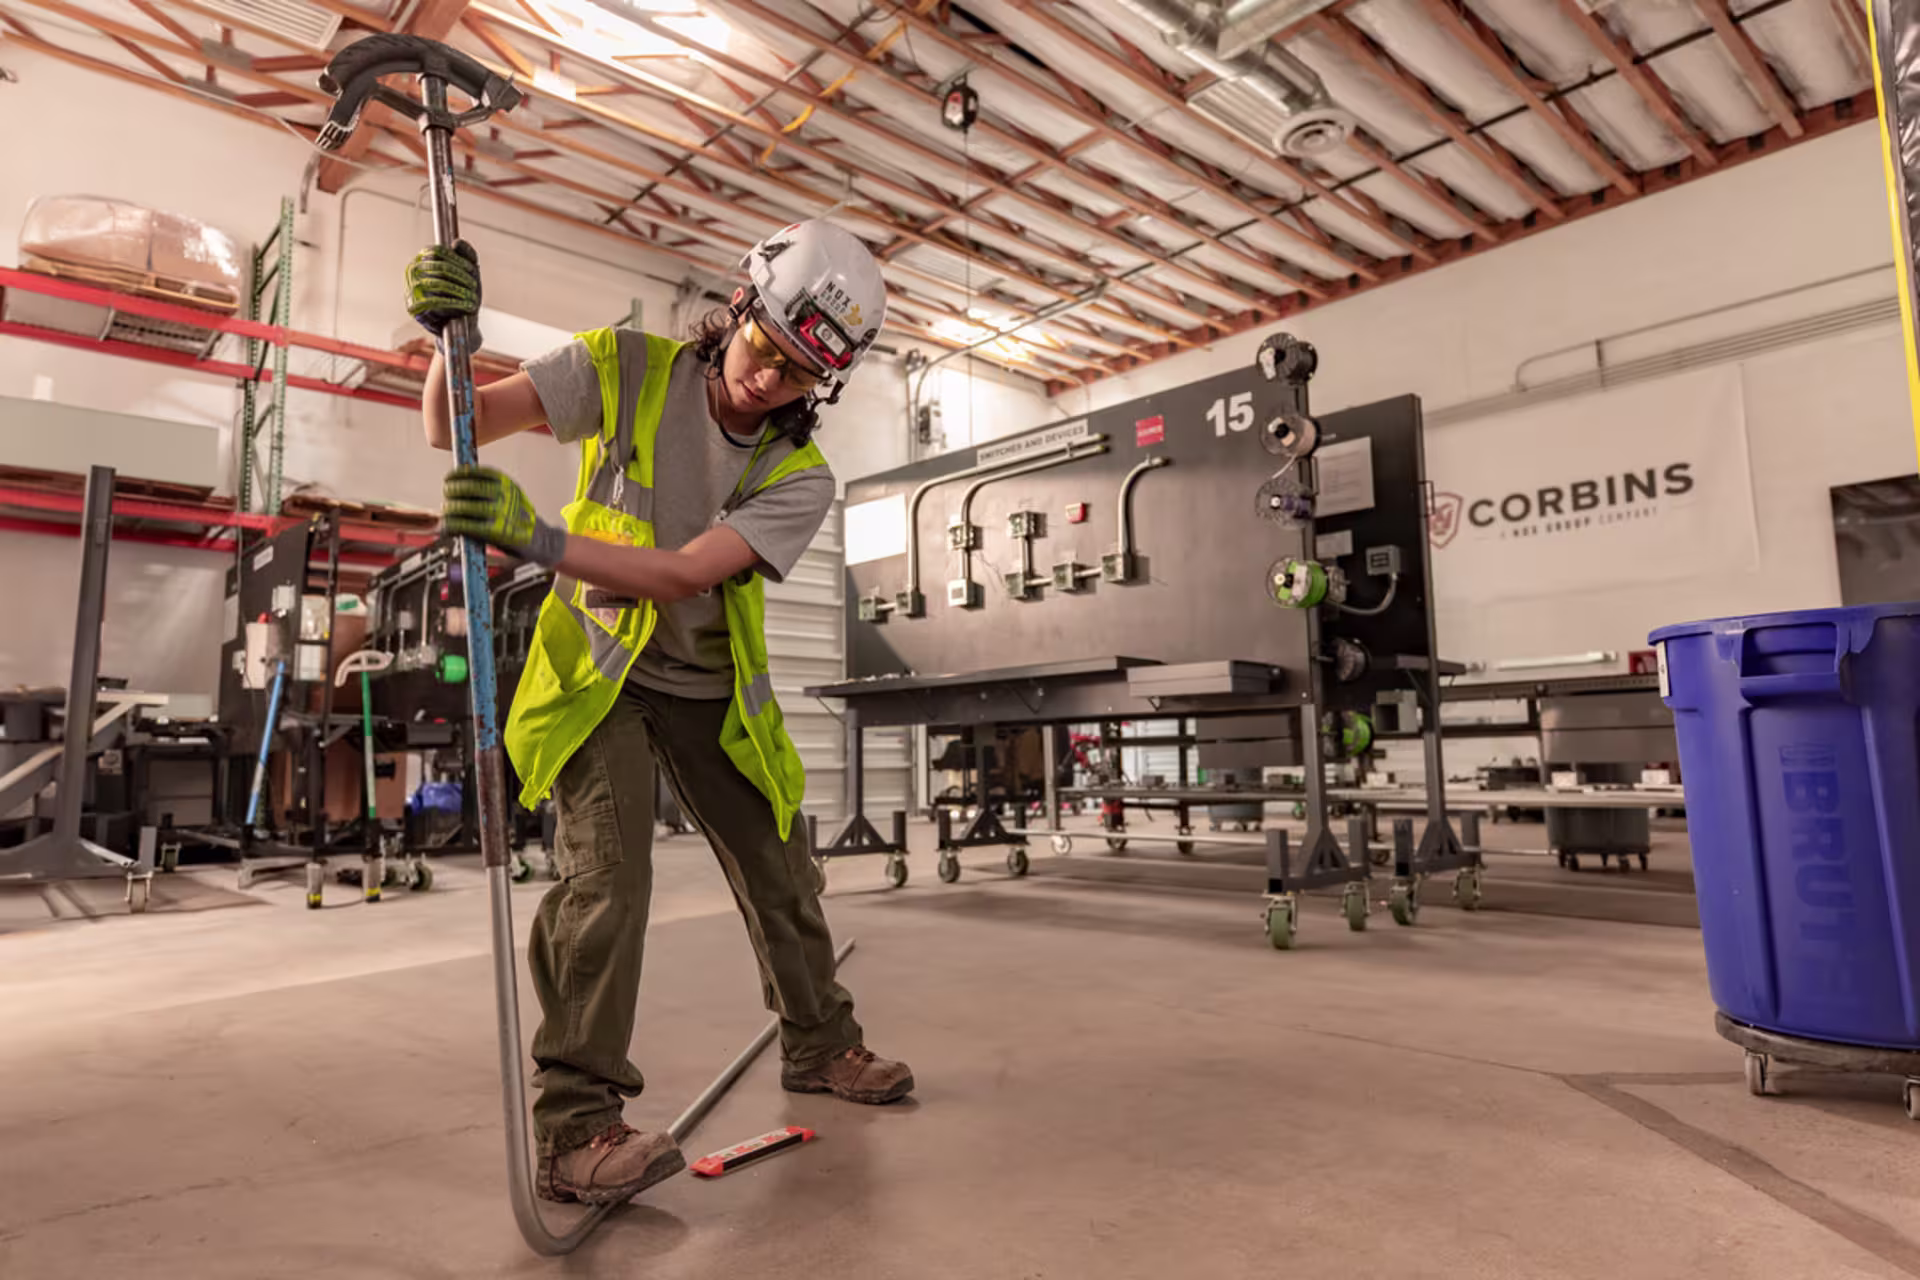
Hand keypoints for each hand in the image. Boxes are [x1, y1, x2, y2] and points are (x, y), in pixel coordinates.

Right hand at [405, 241, 481, 340]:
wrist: (461, 326)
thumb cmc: (464, 295)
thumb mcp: (470, 273)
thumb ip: (468, 254)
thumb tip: (456, 243)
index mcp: (422, 259)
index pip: (437, 252)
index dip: (457, 259)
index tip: (472, 270)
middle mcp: (412, 272)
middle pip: (439, 267)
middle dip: (461, 276)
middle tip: (474, 285)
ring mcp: (410, 289)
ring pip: (437, 284)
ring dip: (459, 290)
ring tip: (472, 298)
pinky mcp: (414, 308)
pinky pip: (434, 302)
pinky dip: (454, 303)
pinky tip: (467, 307)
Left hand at [443, 465, 565, 566]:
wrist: (542, 540)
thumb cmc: (521, 518)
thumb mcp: (512, 496)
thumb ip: (492, 489)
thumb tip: (462, 484)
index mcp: (507, 484)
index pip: (479, 473)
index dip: (460, 474)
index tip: (449, 477)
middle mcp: (503, 497)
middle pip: (469, 488)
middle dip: (452, 489)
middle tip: (446, 494)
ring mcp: (499, 514)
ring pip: (465, 506)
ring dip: (450, 508)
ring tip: (446, 511)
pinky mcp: (494, 532)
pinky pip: (467, 525)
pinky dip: (453, 524)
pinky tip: (448, 525)